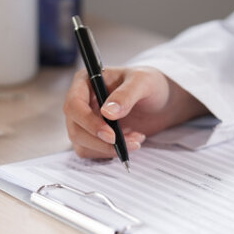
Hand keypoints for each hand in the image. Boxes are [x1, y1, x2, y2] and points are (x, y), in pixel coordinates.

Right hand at [64, 67, 208, 157]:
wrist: (160, 102)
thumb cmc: (150, 85)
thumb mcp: (143, 82)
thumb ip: (126, 95)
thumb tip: (107, 112)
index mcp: (86, 81)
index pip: (74, 104)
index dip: (88, 122)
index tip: (110, 134)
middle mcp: (81, 102)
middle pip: (76, 129)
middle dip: (101, 141)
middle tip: (129, 142)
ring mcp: (84, 121)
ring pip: (82, 144)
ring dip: (109, 149)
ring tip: (136, 139)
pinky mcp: (92, 137)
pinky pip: (92, 152)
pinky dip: (111, 153)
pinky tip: (130, 142)